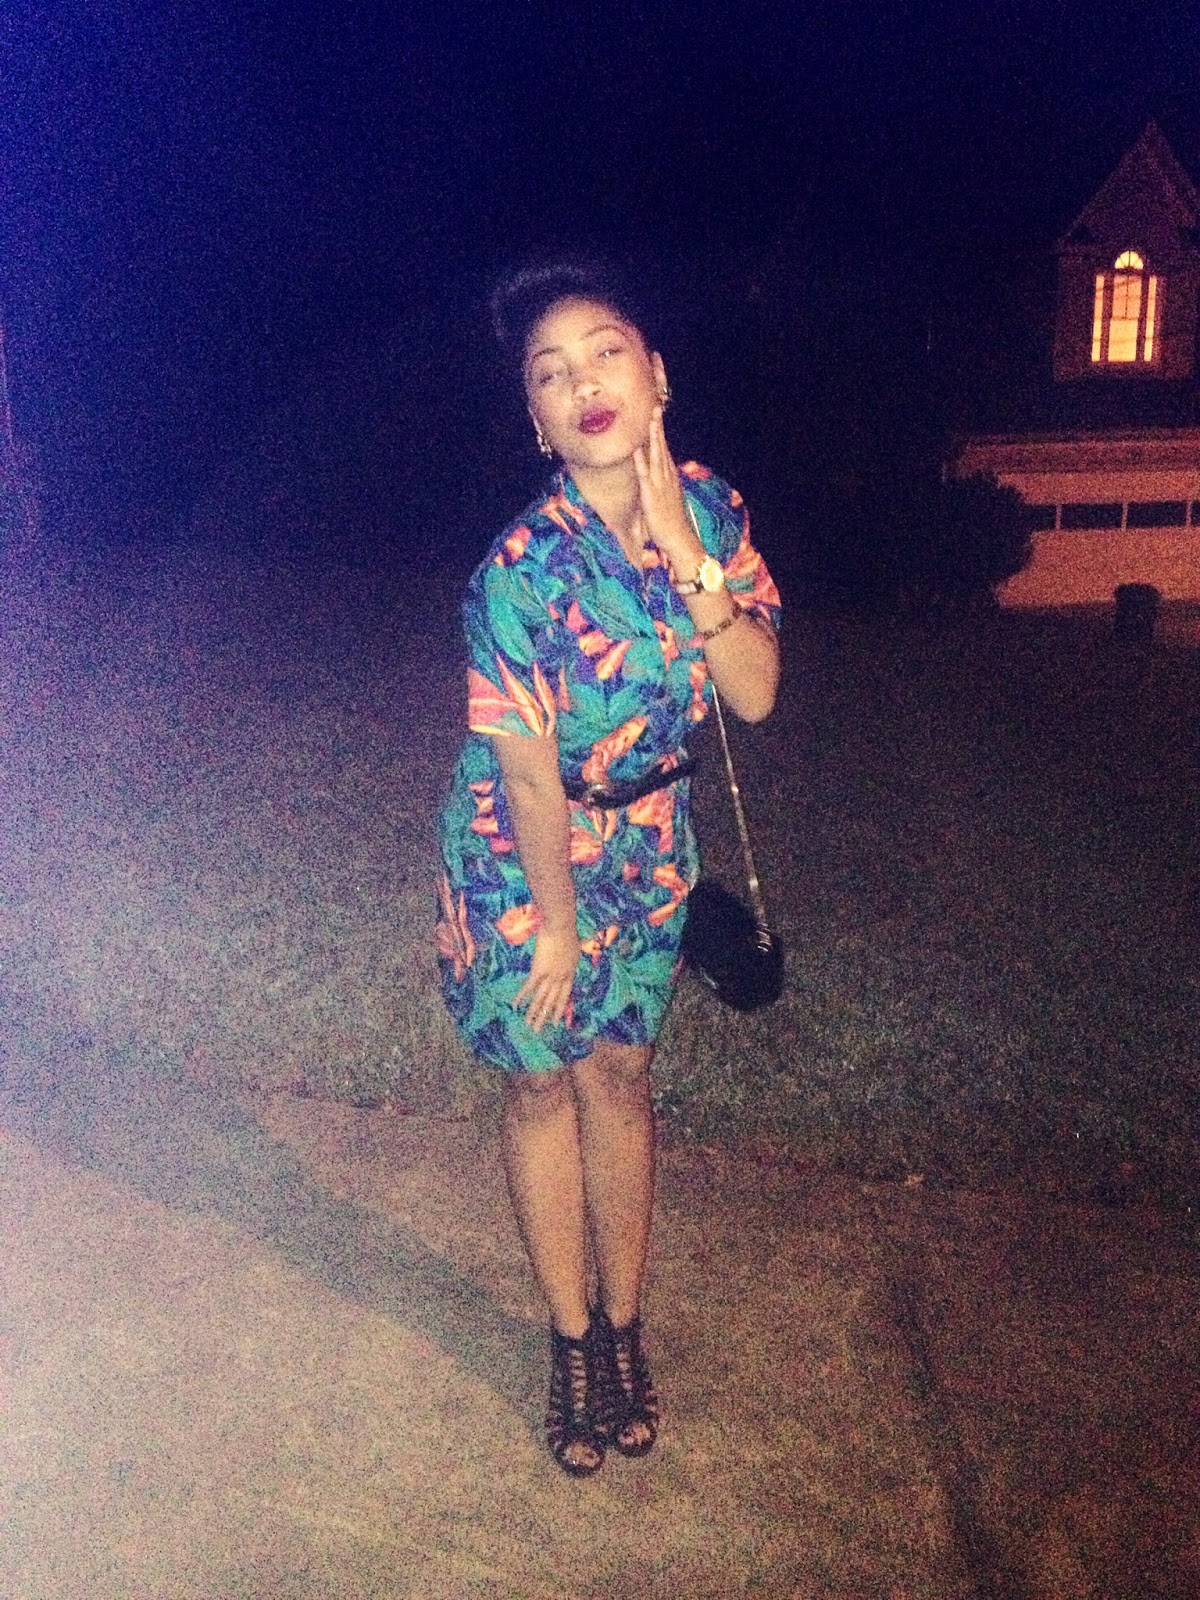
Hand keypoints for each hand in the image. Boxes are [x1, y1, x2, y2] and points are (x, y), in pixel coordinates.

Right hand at [514, 924, 580, 1031]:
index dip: (559, 1009)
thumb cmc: (567, 930)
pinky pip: (528, 987)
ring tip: (528, 1025)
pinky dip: (521, 997)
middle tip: (538, 1030)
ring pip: (540, 999)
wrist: (560, 925)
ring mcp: (549, 976)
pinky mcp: (538, 971)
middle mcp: (560, 978)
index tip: (556, 1022)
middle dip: (544, 1017)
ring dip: (534, 1013)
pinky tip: (515, 1006)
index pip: (564, 996)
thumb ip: (569, 954)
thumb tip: (569, 954)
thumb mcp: (573, 946)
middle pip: (551, 1001)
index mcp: (569, 972)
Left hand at [632, 405, 704, 577]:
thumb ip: (661, 491)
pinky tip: (636, 448)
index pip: (665, 451)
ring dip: (653, 437)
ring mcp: (660, 485)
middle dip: (658, 428)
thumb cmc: (672, 526)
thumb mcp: (667, 503)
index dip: (661, 434)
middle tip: (656, 408)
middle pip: (662, 448)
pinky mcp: (651, 495)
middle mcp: (667, 478)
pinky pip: (645, 474)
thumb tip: (656, 486)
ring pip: (656, 455)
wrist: (679, 540)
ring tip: (650, 419)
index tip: (657, 418)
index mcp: (670, 478)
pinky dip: (640, 459)